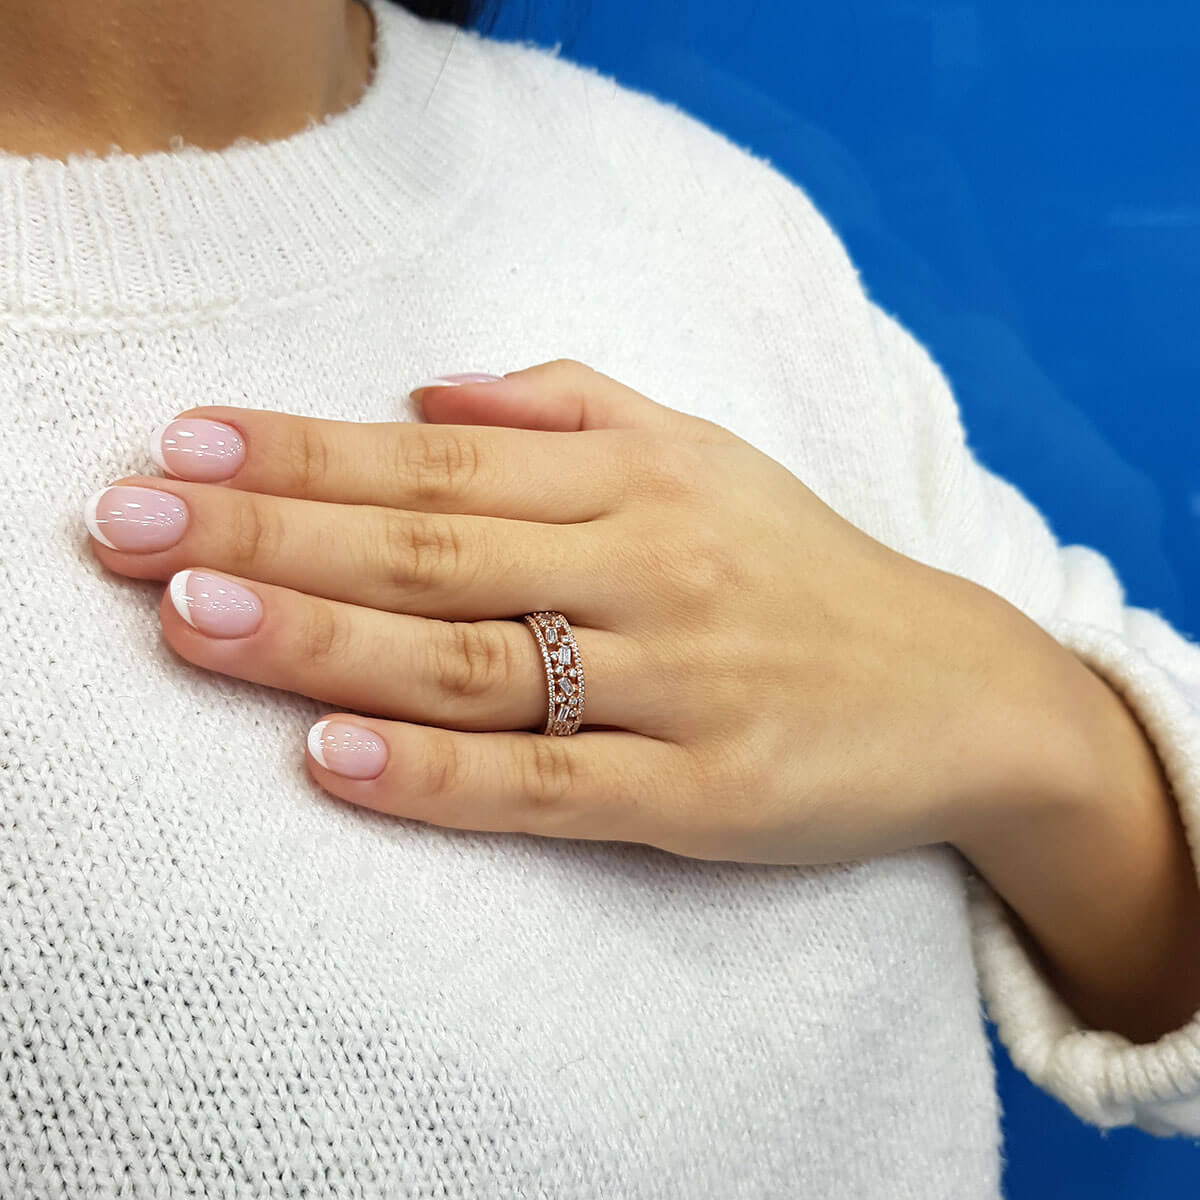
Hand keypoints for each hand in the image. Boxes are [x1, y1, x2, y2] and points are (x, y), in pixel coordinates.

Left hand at [85, 359, 1009, 864]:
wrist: (954, 687)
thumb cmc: (802, 567)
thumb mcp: (704, 454)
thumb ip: (575, 408)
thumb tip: (434, 393)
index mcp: (639, 481)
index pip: (436, 463)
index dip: (303, 453)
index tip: (185, 447)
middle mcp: (650, 568)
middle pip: (431, 551)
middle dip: (270, 537)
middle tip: (128, 529)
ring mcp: (676, 685)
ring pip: (474, 660)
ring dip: (325, 643)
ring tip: (194, 624)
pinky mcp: (702, 794)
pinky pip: (551, 785)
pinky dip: (439, 774)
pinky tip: (333, 758)